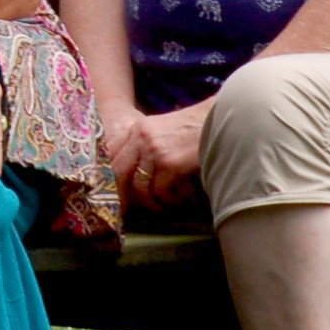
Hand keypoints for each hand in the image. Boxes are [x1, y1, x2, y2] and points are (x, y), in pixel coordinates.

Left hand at [106, 98, 211, 213]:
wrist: (220, 120)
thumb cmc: (196, 128)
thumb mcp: (164, 129)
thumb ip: (147, 144)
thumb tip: (136, 171)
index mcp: (138, 127)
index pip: (111, 152)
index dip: (108, 173)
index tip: (111, 189)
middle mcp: (141, 137)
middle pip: (117, 171)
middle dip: (120, 193)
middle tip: (124, 209)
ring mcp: (153, 150)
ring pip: (139, 185)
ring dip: (149, 201)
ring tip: (159, 206)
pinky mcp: (169, 163)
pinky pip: (159, 190)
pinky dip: (167, 198)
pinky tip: (176, 198)